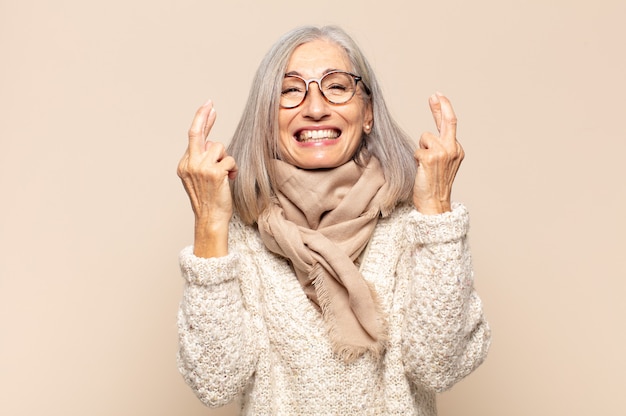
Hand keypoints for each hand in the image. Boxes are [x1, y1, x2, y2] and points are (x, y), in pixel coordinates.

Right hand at [177, 100, 237, 256]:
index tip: (208, 108)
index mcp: (184, 164)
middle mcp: (189, 164)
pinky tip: (230, 179)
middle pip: (197, 133)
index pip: (194, 137)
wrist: (210, 219)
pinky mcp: (214, 173)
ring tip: (226, 174)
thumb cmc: (209, 200)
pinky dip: (233, 168)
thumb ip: (202, 159)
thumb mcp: (200, 178)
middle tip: (210, 103)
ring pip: (219, 147)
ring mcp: (201, 168)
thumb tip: (211, 142)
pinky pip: (230, 159)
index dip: (202, 121)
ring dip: (226, 158)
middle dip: (203, 115)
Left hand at [412, 93, 463, 214]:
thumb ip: (439, 147)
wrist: (434, 203)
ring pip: (425, 137)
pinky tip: (421, 170)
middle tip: (434, 95)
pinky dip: (416, 158)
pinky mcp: (431, 158)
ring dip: (420, 149)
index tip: (437, 98)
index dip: (442, 109)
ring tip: (424, 165)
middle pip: (447, 121)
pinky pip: (417, 149)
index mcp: (457, 150)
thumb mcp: (442, 163)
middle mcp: (453, 149)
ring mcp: (443, 153)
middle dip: (441, 106)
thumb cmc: (434, 185)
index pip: (449, 124)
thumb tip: (428, 135)